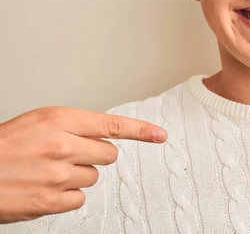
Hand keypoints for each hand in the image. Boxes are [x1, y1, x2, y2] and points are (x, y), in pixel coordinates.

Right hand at [0, 106, 167, 223]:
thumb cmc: (3, 147)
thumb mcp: (39, 122)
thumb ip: (73, 127)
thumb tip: (102, 135)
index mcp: (59, 120)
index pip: (113, 124)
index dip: (141, 131)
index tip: (160, 135)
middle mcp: (62, 145)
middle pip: (108, 154)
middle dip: (94, 155)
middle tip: (68, 156)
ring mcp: (58, 175)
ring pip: (93, 177)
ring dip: (77, 176)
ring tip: (48, 171)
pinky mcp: (51, 201)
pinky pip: (79, 199)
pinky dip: (67, 196)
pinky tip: (46, 188)